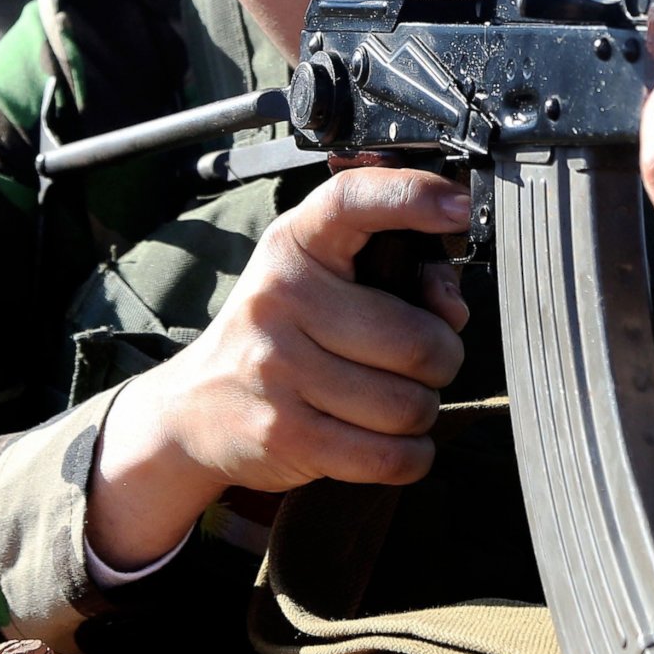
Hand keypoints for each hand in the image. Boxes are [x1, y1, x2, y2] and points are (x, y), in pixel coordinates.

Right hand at [86, 166, 470, 568]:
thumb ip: (395, 278)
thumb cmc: (282, 338)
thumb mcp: (321, 284)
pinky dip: (411, 457)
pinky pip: (390, 457)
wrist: (193, 410)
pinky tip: (395, 443)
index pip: (352, 202)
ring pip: (409, 405)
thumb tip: (451, 308)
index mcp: (295, 246)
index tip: (459, 208)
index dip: (412, 197)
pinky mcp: (285, 434)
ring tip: (395, 402)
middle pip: (416, 340)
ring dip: (422, 411)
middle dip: (442, 359)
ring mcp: (277, 368)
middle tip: (422, 364)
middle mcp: (281, 299)